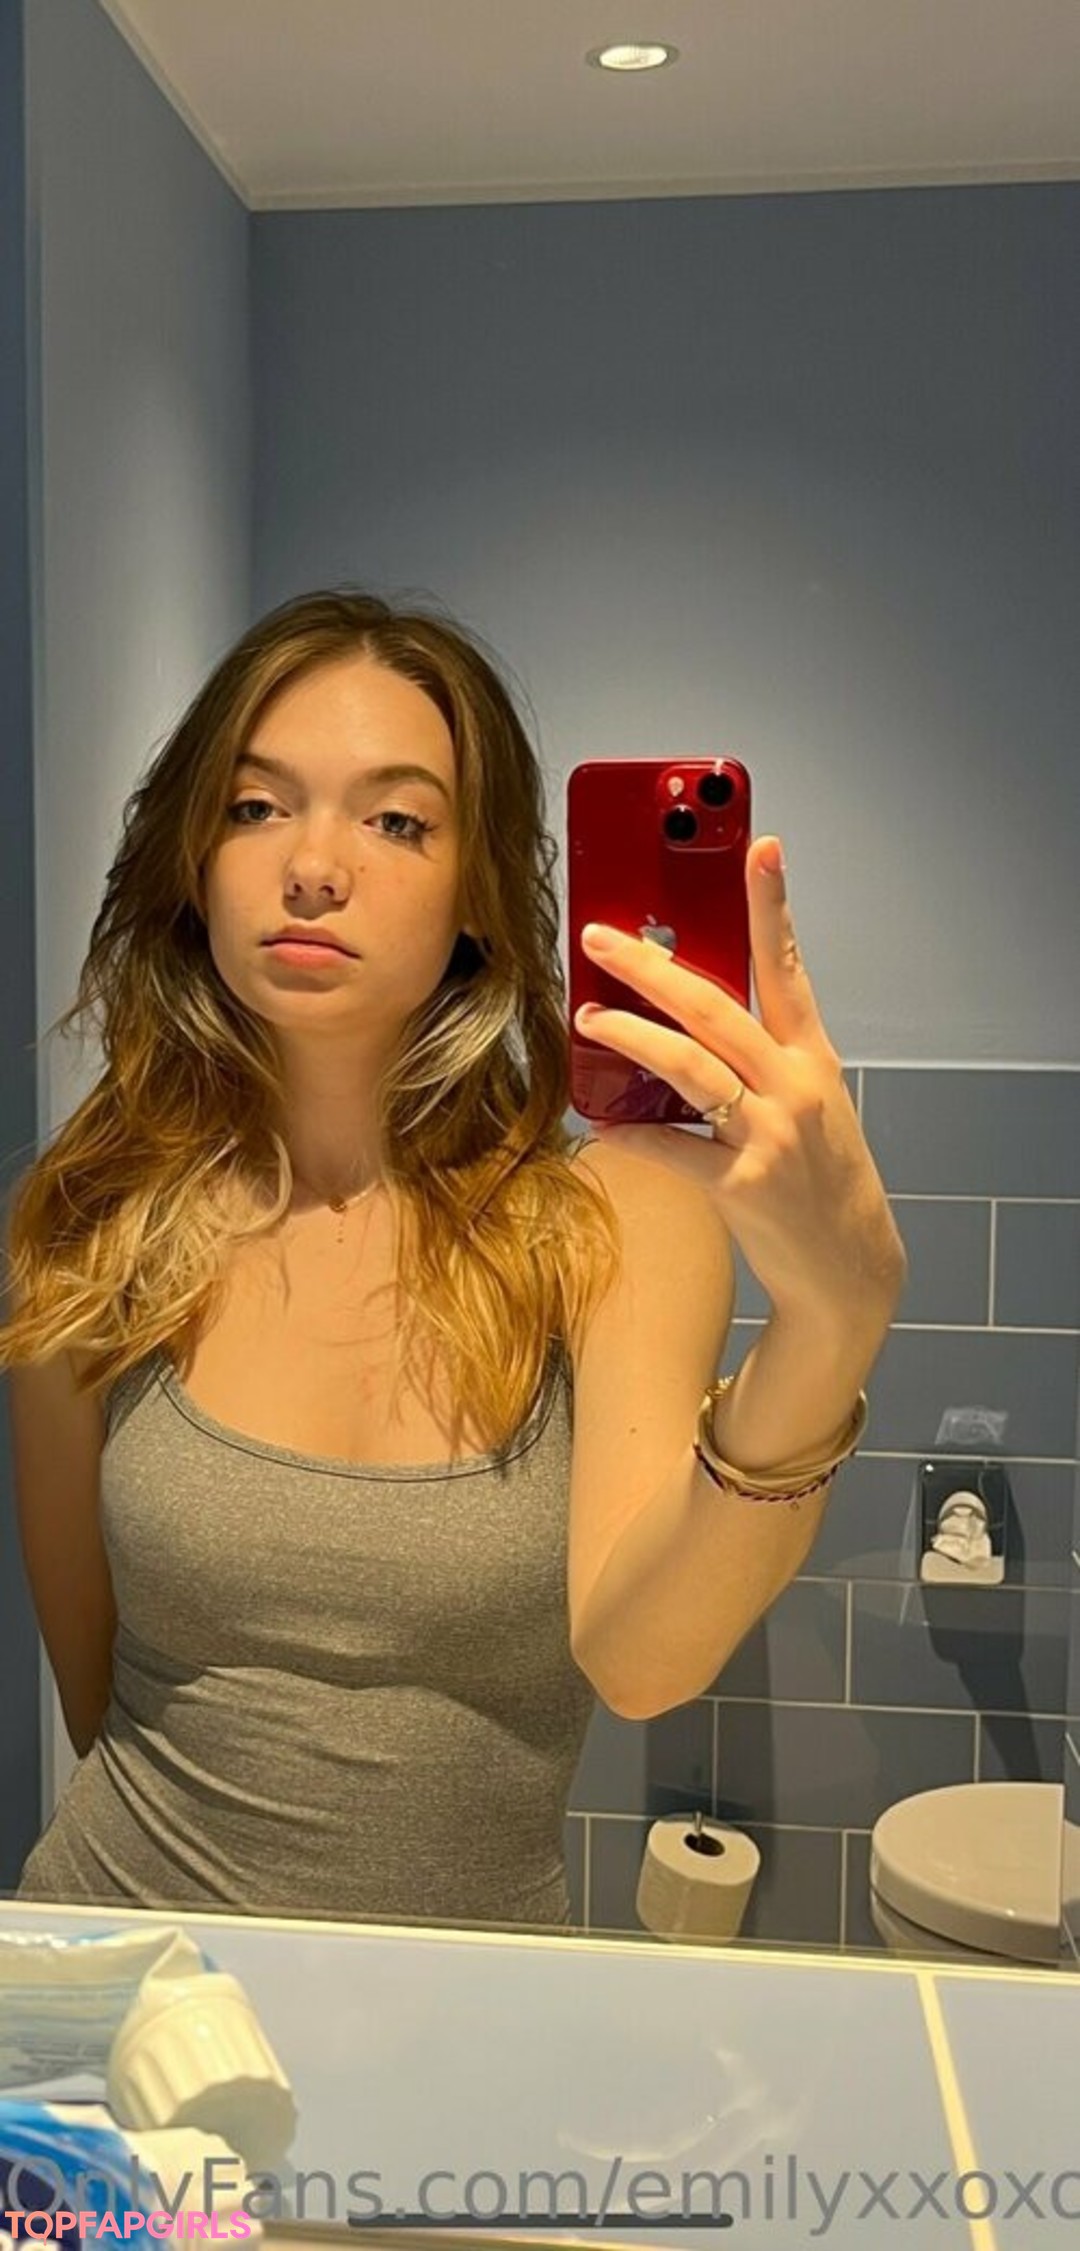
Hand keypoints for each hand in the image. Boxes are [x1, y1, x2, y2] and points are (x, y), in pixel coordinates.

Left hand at [574, 836, 906, 1332]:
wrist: (849, 1268)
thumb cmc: (820, 1177)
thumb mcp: (809, 1104)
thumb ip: (761, 1057)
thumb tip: (682, 1012)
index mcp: (812, 1059)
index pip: (787, 968)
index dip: (772, 906)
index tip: (762, 847)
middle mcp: (795, 1089)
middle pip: (714, 1007)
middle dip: (650, 966)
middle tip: (600, 938)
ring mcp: (771, 1138)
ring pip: (689, 1066)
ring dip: (630, 1037)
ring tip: (587, 1020)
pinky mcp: (742, 1189)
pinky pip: (670, 1148)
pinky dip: (630, 1132)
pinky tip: (599, 1120)